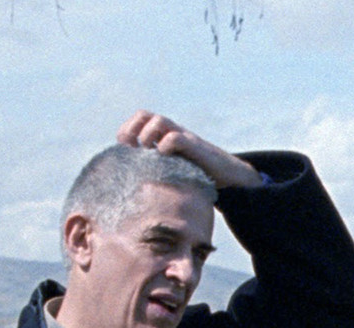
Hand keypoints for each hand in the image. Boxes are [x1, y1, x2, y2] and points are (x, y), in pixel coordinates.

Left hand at [117, 110, 263, 188]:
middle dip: (132, 130)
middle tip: (133, 149)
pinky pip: (174, 138)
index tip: (125, 151)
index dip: (127, 132)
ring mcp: (184, 137)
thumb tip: (130, 186)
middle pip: (144, 114)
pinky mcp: (195, 147)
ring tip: (148, 153)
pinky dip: (165, 147)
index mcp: (163, 135)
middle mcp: (172, 132)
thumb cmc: (197, 175)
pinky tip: (165, 159)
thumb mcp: (172, 170)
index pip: (138, 121)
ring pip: (159, 121)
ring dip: (147, 136)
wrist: (229, 175)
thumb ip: (154, 170)